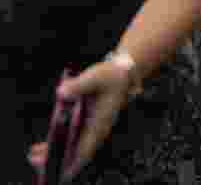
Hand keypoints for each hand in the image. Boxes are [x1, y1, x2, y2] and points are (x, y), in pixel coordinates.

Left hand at [28, 59, 138, 179]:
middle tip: (35, 159)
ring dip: (53, 153)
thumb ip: (78, 85)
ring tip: (33, 153)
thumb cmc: (111, 76)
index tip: (59, 172)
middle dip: (56, 159)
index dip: (73, 163)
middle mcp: (96, 130)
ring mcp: (91, 129)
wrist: (122, 73)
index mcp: (100, 123)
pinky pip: (70, 140)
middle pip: (76, 154)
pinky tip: (41, 145)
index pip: (86, 150)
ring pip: (72, 149)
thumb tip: (62, 93)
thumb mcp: (96, 77)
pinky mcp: (86, 124)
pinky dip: (56, 144)